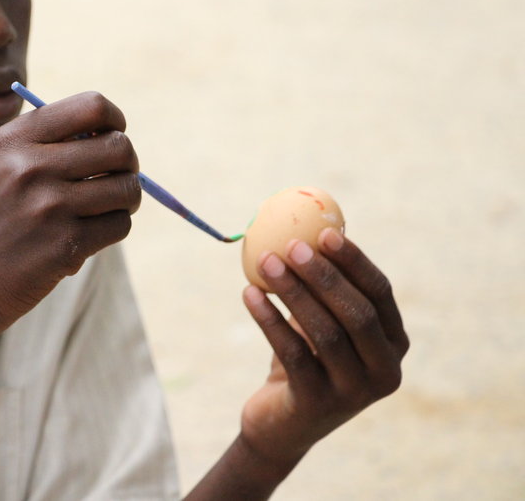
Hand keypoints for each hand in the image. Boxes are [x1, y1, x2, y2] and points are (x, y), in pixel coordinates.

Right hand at [0, 91, 140, 345]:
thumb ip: (43, 148)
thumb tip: (114, 138)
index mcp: (11, 139)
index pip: (91, 106)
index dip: (115, 120)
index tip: (112, 137)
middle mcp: (28, 166)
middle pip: (118, 146)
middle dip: (127, 165)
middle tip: (114, 182)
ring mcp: (47, 206)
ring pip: (127, 188)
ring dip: (124, 201)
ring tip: (101, 212)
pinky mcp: (64, 246)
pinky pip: (119, 225)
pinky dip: (111, 231)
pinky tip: (83, 239)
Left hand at [238, 228, 409, 470]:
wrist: (281, 423)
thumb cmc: (305, 358)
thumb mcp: (321, 321)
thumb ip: (327, 283)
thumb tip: (313, 219)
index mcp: (394, 343)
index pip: (380, 293)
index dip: (354, 260)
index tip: (324, 232)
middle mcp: (385, 370)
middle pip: (358, 314)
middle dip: (324, 275)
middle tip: (291, 246)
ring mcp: (355, 392)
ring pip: (325, 334)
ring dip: (293, 293)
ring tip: (264, 263)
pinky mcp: (318, 404)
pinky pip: (292, 354)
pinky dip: (268, 320)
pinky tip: (248, 294)